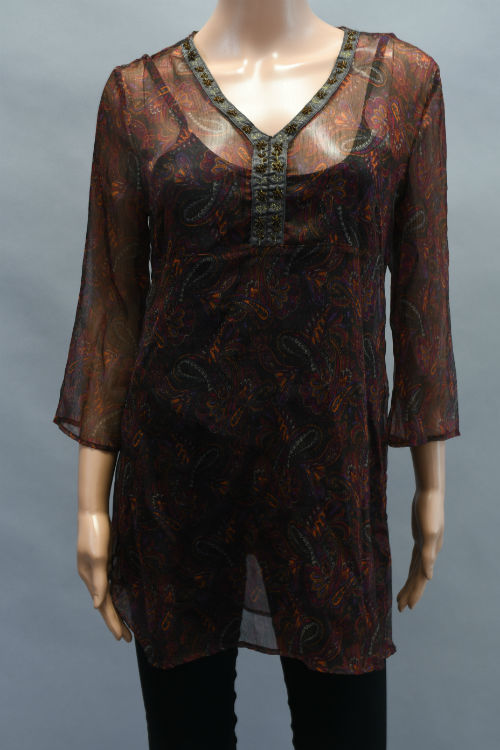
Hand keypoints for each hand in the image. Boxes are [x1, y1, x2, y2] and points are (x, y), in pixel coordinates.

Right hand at [77, 510, 132, 642]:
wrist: (94, 511)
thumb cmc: (97, 533)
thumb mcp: (99, 557)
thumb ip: (99, 581)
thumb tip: (96, 605)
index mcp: (90, 578)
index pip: (103, 607)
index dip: (113, 622)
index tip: (122, 638)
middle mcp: (91, 576)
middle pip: (104, 605)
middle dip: (114, 622)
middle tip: (127, 638)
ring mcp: (96, 569)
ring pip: (106, 596)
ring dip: (114, 611)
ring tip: (123, 624)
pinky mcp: (102, 560)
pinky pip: (108, 584)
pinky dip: (114, 595)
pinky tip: (120, 597)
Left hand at [396, 487, 444, 611]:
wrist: (429, 494)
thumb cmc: (429, 511)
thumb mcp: (428, 533)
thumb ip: (429, 555)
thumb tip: (428, 578)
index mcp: (431, 553)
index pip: (421, 579)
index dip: (415, 593)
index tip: (407, 607)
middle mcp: (429, 552)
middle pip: (418, 578)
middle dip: (410, 593)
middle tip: (400, 609)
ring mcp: (425, 545)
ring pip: (416, 569)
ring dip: (410, 583)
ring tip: (402, 596)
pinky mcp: (420, 538)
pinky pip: (416, 558)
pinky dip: (414, 568)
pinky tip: (412, 573)